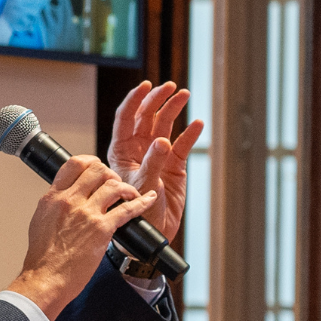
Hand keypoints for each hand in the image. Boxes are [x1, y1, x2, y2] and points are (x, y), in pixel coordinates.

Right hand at [9, 155, 156, 319]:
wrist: (46, 277)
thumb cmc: (43, 256)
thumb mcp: (41, 220)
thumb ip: (55, 205)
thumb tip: (65, 198)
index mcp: (53, 197)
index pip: (73, 164)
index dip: (90, 161)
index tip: (97, 167)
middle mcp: (69, 201)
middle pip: (97, 170)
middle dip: (110, 174)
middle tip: (115, 183)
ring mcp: (86, 214)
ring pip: (113, 185)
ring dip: (126, 188)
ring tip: (130, 194)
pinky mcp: (101, 229)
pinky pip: (127, 209)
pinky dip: (141, 202)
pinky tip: (148, 200)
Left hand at [107, 80, 203, 242]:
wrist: (151, 235)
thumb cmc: (135, 213)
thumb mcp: (142, 188)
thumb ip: (152, 164)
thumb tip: (163, 141)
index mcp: (122, 152)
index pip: (125, 118)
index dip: (135, 100)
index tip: (146, 85)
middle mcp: (138, 150)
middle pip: (146, 117)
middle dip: (156, 100)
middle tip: (170, 88)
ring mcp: (157, 157)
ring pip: (164, 126)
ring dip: (173, 109)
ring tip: (184, 95)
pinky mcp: (174, 167)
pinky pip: (183, 145)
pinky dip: (190, 134)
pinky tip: (198, 124)